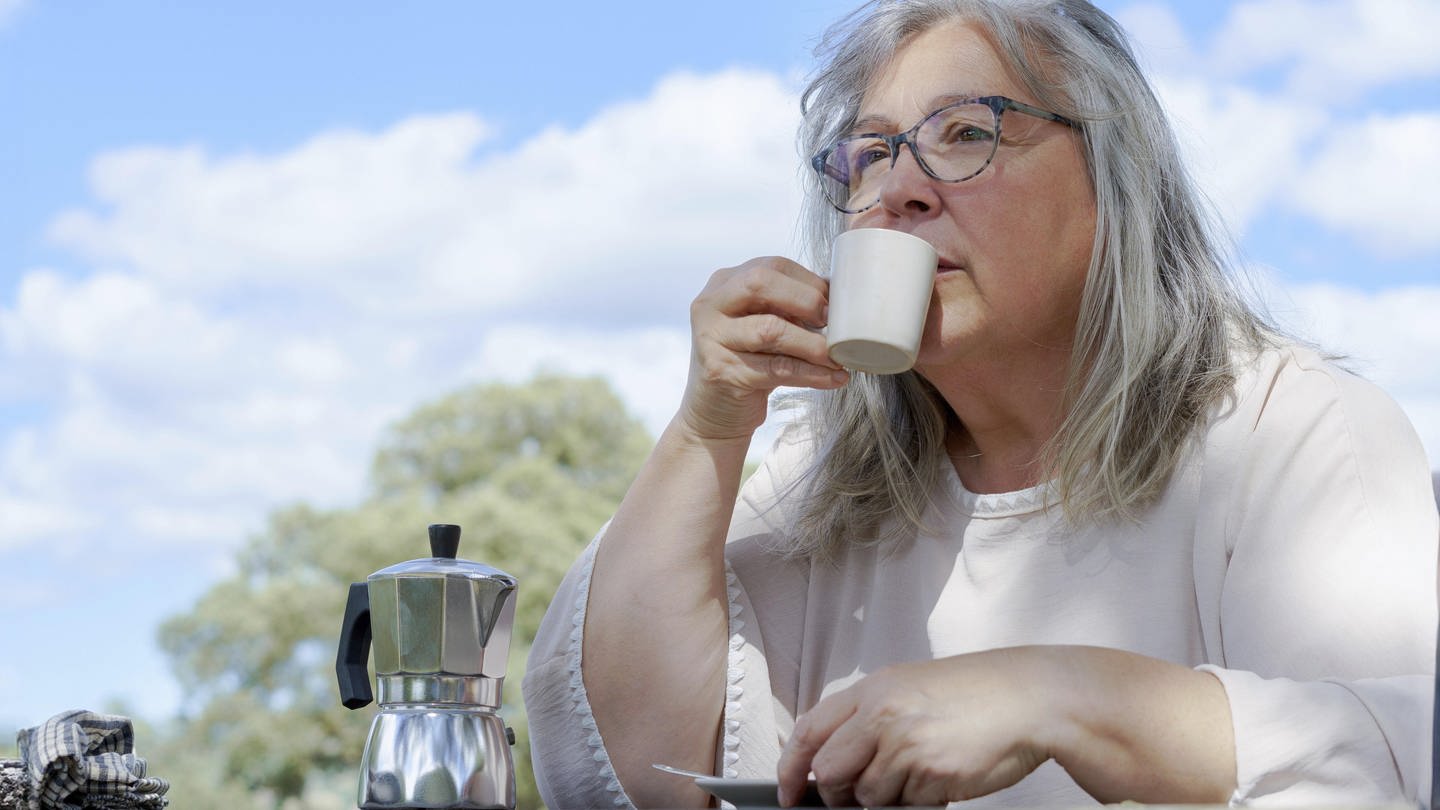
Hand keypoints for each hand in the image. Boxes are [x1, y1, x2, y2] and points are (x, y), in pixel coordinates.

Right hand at [679, 257, 848, 441]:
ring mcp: (711, 338)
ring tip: (839, 357)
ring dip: (813, 344)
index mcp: (724, 284)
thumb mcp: (764, 324)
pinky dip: (810, 374)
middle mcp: (710, 305)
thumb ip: (790, 306)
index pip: (770, 266)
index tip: (834, 303)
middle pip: (760, 283)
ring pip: (769, 330)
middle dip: (805, 300)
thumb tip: (840, 295)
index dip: (808, 281)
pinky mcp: (720, 372)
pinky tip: (832, 378)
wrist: (714, 413)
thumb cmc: (748, 362)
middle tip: (833, 323)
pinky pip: (774, 369)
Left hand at [776, 649, 1052, 807]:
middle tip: (857, 798)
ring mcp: (907, 746)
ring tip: (917, 777)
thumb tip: (835, 763)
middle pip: (829, 773)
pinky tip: (940, 780)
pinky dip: (919, 803)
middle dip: (837, 796)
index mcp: (873, 690)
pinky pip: (908, 807)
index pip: (809, 731)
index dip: (790, 768)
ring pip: (868, 798)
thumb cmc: (977, 694)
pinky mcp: (933, 775)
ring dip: (887, 800)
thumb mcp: (910, 688)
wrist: (1031, 698)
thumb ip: (870, 719)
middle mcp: (883, 716)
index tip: (788, 793)